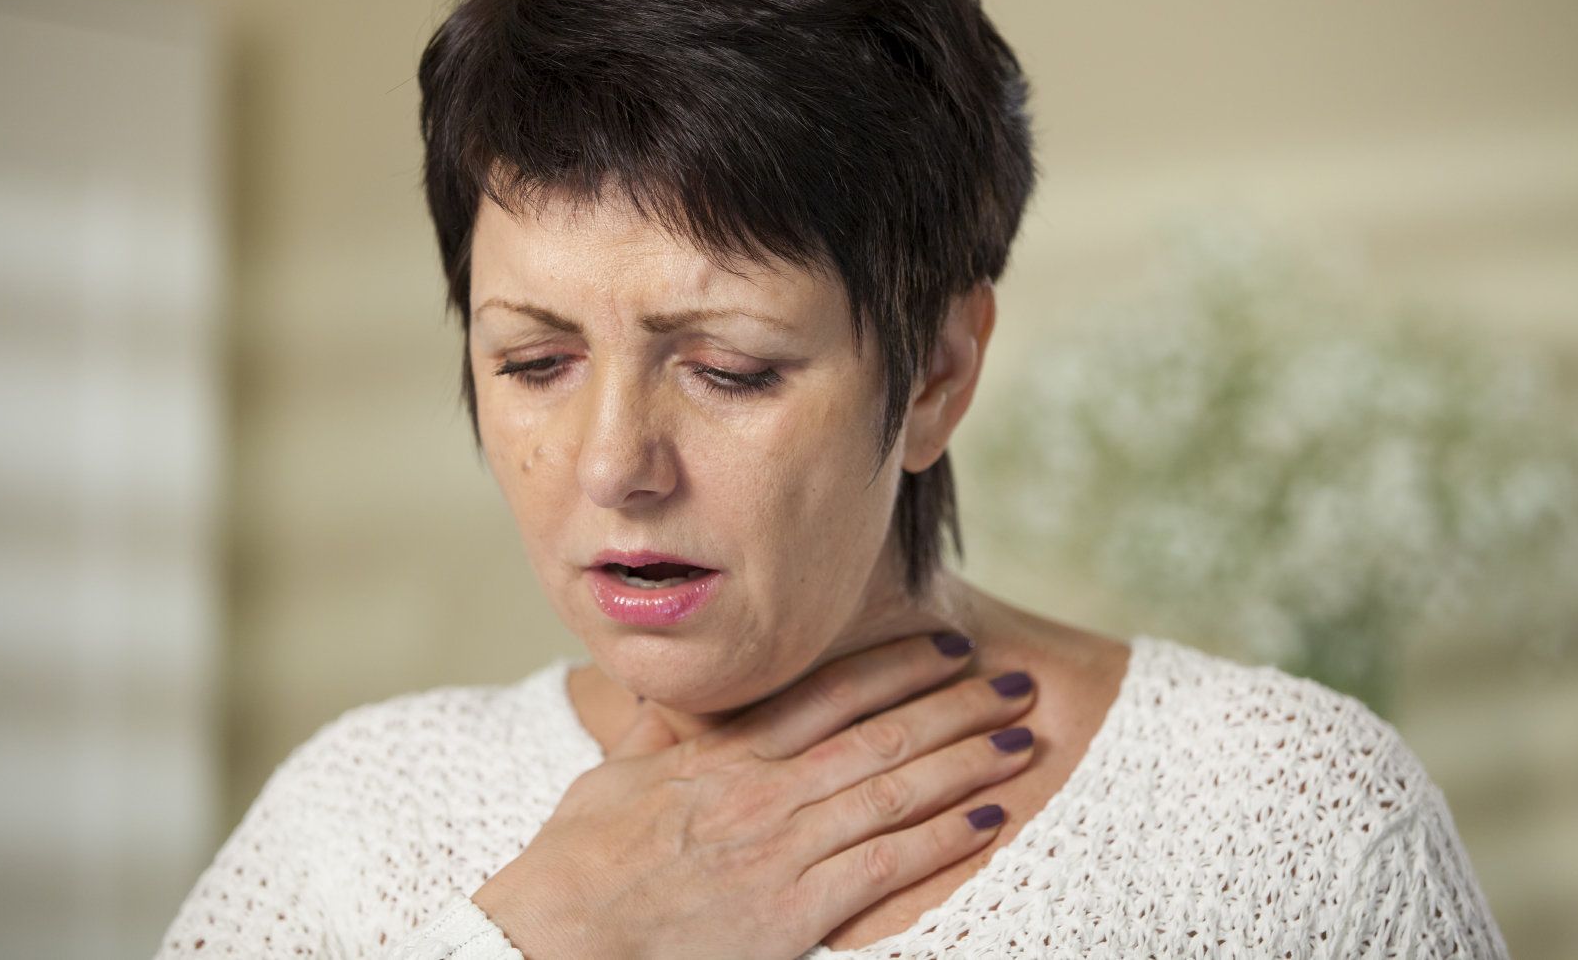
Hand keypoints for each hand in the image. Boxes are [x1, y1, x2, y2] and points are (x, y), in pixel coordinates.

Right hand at [470, 631, 1036, 958]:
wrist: (556, 937)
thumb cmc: (575, 864)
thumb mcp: (614, 775)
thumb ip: (660, 731)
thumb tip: (676, 688)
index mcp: (725, 754)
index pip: (829, 693)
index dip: (897, 665)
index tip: (945, 646)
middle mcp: (765, 791)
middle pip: (881, 734)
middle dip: (956, 705)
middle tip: (1013, 681)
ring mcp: (783, 849)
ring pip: (896, 790)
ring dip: (967, 760)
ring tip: (1022, 738)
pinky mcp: (793, 912)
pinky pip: (886, 866)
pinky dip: (943, 839)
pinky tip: (989, 817)